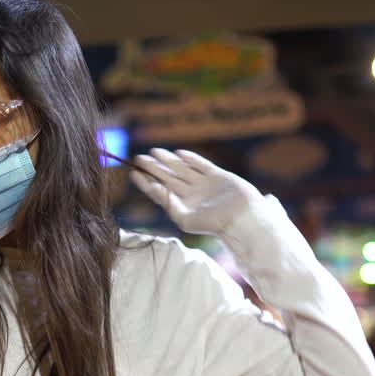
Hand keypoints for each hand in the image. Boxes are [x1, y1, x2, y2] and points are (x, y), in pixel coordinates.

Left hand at [130, 148, 263, 234]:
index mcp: (182, 206)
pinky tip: (179, 153)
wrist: (242, 219)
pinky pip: (202, 165)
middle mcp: (192, 195)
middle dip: (153, 168)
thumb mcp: (185, 219)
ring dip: (168, 161)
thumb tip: (156, 190)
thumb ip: (170, 206)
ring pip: (182, 170)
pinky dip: (191, 158)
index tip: (132, 173)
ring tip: (154, 151)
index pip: (159, 192)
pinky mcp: (219, 177)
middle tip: (139, 158)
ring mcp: (205, 185)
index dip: (145, 182)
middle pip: (168, 178)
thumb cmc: (214, 224)